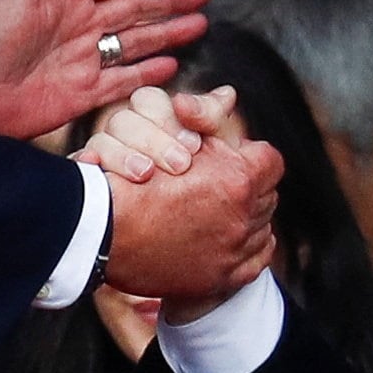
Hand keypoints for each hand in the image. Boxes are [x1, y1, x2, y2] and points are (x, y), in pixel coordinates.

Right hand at [100, 85, 280, 319]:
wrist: (103, 236)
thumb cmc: (130, 181)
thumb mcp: (168, 134)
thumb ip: (205, 115)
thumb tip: (229, 95)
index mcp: (236, 179)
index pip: (269, 158)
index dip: (249, 154)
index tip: (232, 157)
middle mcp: (242, 217)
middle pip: (267, 192)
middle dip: (247, 183)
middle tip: (221, 181)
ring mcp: (234, 251)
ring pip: (263, 224)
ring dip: (246, 214)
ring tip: (218, 209)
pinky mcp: (225, 277)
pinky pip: (260, 256)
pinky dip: (249, 245)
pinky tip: (228, 237)